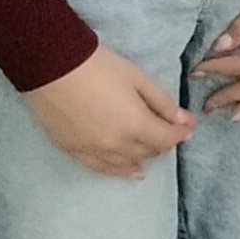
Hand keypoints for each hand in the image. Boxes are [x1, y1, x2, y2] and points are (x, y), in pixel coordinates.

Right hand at [23, 44, 195, 177]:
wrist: (51, 67)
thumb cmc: (98, 67)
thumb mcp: (137, 78)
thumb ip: (162, 103)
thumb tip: (184, 121)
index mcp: (136, 125)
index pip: (167, 139)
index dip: (181, 133)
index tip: (188, 126)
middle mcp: (116, 145)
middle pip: (149, 152)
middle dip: (163, 143)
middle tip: (167, 131)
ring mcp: (93, 151)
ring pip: (127, 164)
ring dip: (143, 158)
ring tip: (151, 153)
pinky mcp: (73, 151)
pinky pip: (102, 168)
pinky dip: (119, 170)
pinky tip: (129, 171)